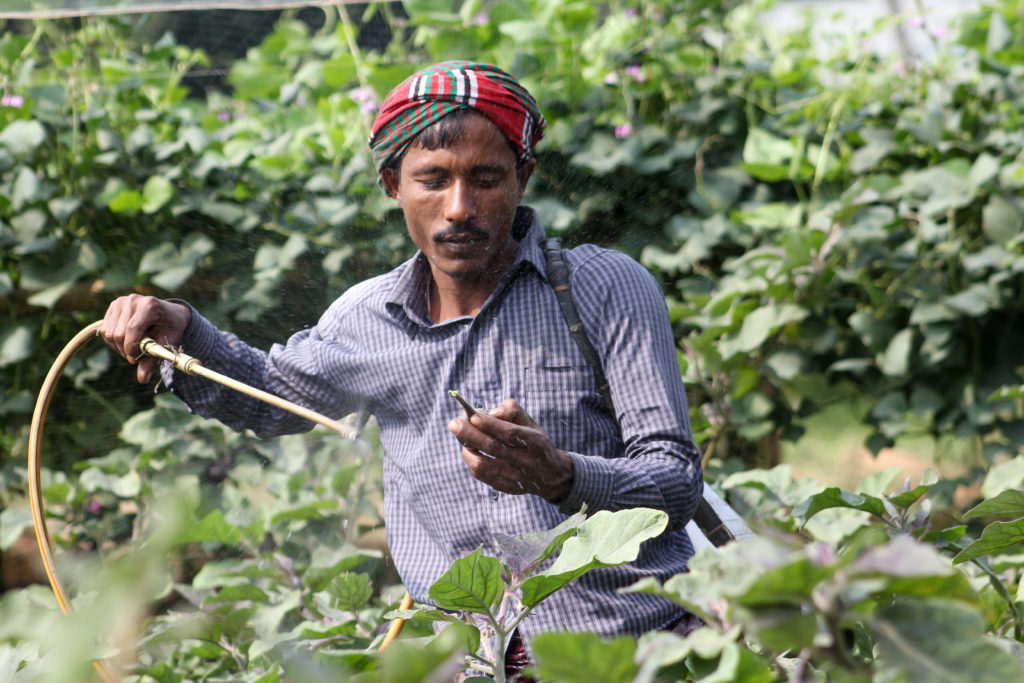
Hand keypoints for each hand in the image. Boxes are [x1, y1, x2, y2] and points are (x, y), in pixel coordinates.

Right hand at [99, 294, 191, 383]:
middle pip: (119, 333)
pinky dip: (113, 342)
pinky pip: (104, 331)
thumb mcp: (167, 344)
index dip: (131, 348)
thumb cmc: (171, 328)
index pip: (132, 329)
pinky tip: (126, 342)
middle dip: (126, 350)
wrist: (170, 313)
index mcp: (150, 305)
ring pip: (109, 333)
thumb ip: (154, 360)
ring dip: (119, 347)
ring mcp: (121, 302)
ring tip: (133, 349)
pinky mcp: (113, 307)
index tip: (135, 360)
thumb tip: (142, 379)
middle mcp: (133, 300)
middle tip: (136, 357)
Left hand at [447, 398, 573, 501]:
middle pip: (493, 448)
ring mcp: (515, 477)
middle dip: (470, 434)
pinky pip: (481, 475)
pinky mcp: (505, 487)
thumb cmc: (536, 443)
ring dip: (467, 450)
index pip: (510, 433)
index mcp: (535, 443)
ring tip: (462, 438)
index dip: (490, 425)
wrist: (551, 476)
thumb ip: (513, 412)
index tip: (473, 416)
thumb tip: (490, 412)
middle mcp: (526, 462)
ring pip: (483, 465)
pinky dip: (471, 461)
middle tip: (453, 424)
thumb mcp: (532, 424)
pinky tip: (469, 451)